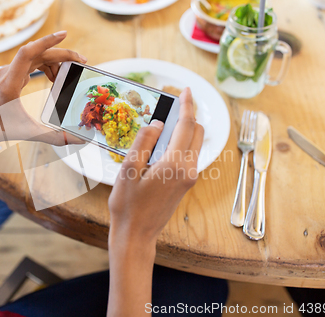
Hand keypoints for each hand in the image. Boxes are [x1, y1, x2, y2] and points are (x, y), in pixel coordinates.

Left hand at [0, 31, 86, 150]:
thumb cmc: (3, 131)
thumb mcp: (31, 134)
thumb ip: (56, 137)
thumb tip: (80, 140)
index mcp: (9, 84)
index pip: (27, 52)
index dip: (47, 41)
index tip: (64, 34)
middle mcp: (5, 73)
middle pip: (37, 53)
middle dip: (61, 55)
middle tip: (82, 60)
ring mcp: (4, 71)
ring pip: (34, 56)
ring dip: (54, 61)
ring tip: (66, 75)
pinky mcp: (6, 73)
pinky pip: (28, 62)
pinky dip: (44, 65)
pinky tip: (53, 77)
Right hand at [108, 88, 203, 246]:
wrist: (136, 234)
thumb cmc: (127, 205)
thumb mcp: (128, 169)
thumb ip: (144, 141)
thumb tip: (157, 123)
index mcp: (175, 164)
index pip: (187, 125)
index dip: (187, 105)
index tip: (186, 90)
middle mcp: (189, 170)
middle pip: (197, 132)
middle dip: (187, 116)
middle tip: (169, 107)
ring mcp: (190, 178)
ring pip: (195, 144)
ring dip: (184, 130)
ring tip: (159, 129)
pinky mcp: (186, 183)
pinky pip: (189, 155)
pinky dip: (181, 144)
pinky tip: (160, 147)